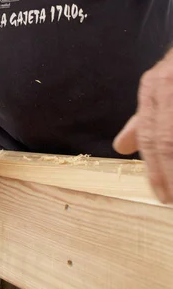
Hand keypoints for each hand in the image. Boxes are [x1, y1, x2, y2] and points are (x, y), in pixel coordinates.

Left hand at [113, 49, 172, 203]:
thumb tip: (120, 148)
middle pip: (166, 140)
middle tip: (171, 200)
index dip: (156, 170)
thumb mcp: (157, 90)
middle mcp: (166, 88)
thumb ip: (142, 121)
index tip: (162, 196)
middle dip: (170, 174)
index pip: (150, 136)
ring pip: (172, 138)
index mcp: (153, 89)